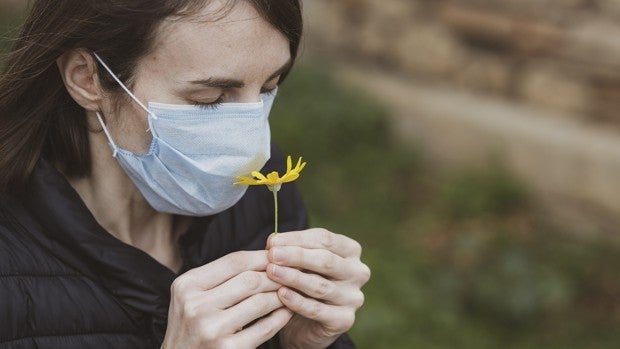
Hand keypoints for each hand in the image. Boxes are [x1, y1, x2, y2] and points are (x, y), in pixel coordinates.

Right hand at [161, 251, 292, 348]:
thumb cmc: (190, 328)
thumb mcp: (193, 297)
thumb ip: (220, 277)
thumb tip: (264, 256)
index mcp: (187, 285)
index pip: (234, 261)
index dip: (262, 256)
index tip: (279, 256)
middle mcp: (196, 306)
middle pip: (250, 280)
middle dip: (276, 276)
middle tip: (291, 274)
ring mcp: (212, 329)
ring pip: (260, 302)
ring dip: (281, 295)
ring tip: (291, 291)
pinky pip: (265, 328)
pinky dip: (280, 317)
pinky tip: (287, 312)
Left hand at [266, 229, 370, 348]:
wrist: (305, 325)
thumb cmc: (302, 285)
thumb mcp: (297, 264)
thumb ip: (289, 250)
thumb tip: (274, 240)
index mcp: (351, 251)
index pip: (325, 239)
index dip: (297, 238)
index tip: (273, 242)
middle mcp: (357, 272)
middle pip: (326, 260)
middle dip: (296, 256)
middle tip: (272, 255)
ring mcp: (353, 297)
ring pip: (321, 285)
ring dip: (293, 277)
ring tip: (272, 272)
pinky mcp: (345, 320)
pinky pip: (317, 310)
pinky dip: (298, 301)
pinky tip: (281, 294)